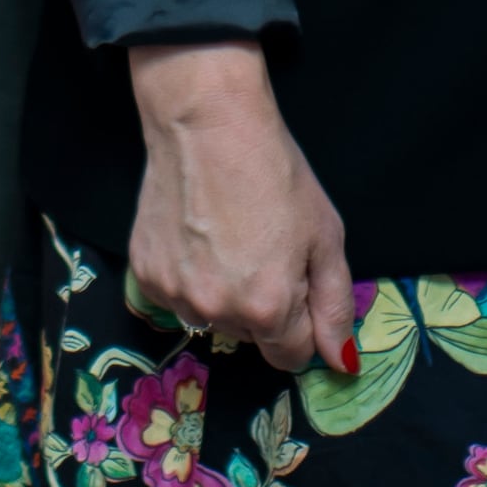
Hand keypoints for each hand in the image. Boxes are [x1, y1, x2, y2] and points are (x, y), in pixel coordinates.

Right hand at [124, 41, 356, 375]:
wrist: (207, 124)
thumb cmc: (275, 173)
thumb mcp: (325, 236)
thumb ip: (335, 306)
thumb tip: (340, 361)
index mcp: (268, 309)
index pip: (292, 356)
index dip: (302, 323)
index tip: (295, 283)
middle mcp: (218, 312)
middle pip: (252, 338)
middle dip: (263, 307)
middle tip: (262, 249)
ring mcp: (175, 294)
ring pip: (212, 319)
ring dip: (224, 295)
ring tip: (226, 239)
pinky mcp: (145, 274)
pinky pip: (176, 297)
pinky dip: (190, 277)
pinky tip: (196, 236)